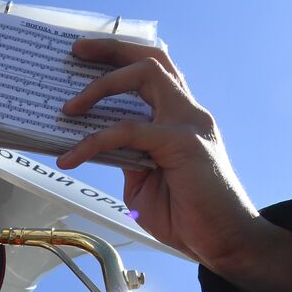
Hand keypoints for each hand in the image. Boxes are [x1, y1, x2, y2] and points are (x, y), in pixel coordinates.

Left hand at [55, 39, 291, 291]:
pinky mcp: (182, 144)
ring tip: (68, 108)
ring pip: (145, 77)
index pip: (152, 72)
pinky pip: (130, 131)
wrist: (223, 242)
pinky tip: (71, 158)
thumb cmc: (188, 215)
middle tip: (77, 51)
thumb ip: (127, 155)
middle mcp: (187, 112)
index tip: (86, 54)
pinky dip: (95, 141)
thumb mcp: (144, 179)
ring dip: (101, 86)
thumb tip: (96, 143)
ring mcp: (188, 124)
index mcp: (179, 118)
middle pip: (152, 59)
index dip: (120, 57)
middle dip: (111, 50)